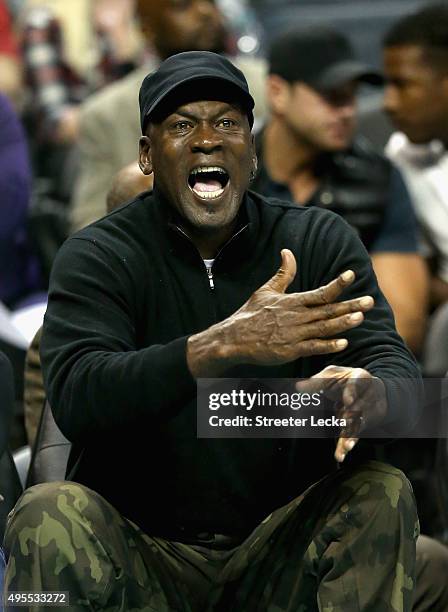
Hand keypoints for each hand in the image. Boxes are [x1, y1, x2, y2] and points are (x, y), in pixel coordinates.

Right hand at [187, 249, 373, 376]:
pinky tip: (343, 343)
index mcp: (292, 301)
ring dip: (343, 322)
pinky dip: (328, 345)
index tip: (351, 275)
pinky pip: (313, 347)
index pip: (320, 291)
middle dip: (350, 305)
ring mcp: (294, 334)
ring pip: (324, 327)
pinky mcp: (290, 350)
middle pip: (328, 310)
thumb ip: (283, 273)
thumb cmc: (251, 313)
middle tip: (370, 300)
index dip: (337, 283)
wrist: (234, 337)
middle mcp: (296, 317)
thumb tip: (288, 252)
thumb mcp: (266, 290)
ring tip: (361, 317)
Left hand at [296, 365, 386, 462]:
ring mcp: (364, 412)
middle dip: (351, 415)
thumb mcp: (333, 375)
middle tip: (344, 421)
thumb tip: (297, 387)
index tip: (348, 400)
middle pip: (358, 407)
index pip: (356, 384)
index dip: (351, 392)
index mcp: (359, 378)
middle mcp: (364, 396)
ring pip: (357, 425)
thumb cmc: (346, 380)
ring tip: (347, 446)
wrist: (370, 388)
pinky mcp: (360, 424)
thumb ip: (318, 381)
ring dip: (351, 436)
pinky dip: (348, 443)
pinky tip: (344, 453)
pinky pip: (354, 435)